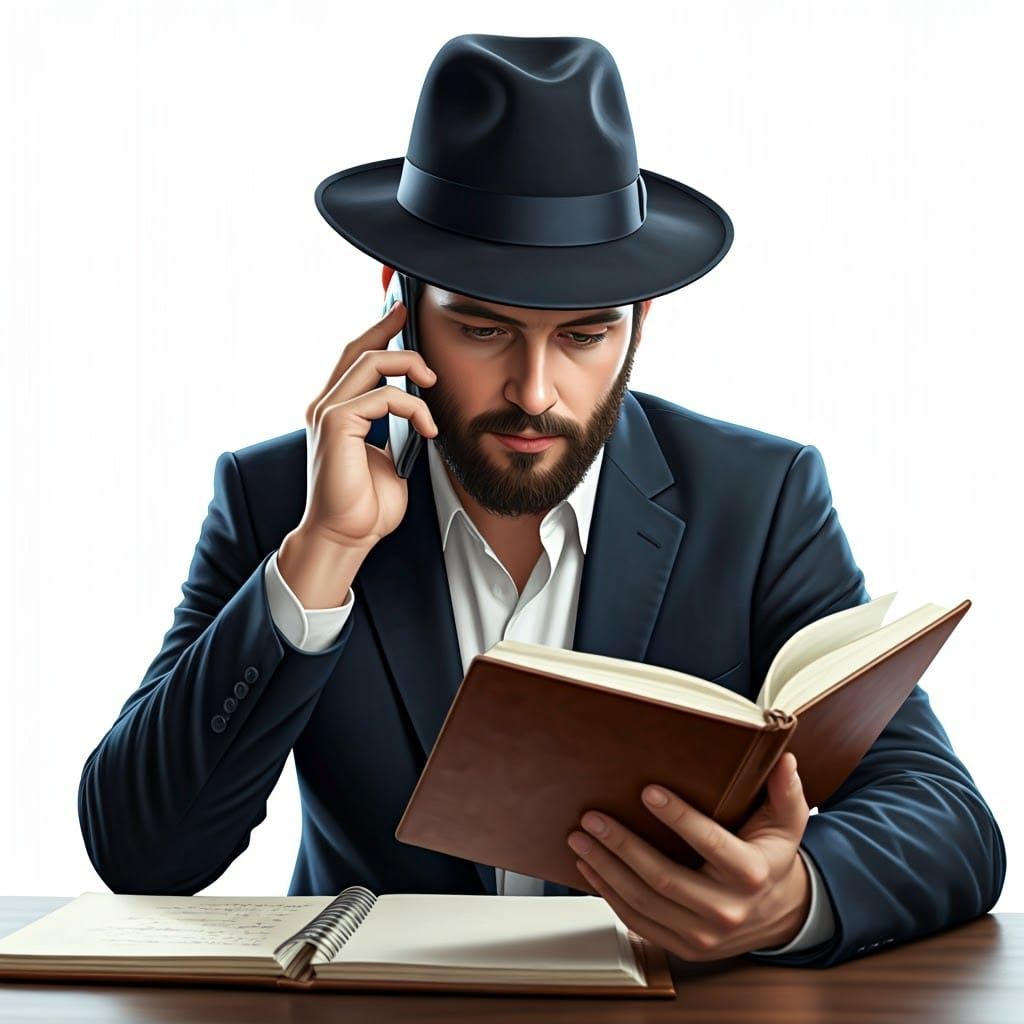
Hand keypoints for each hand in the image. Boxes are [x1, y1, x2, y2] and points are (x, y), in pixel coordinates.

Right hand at [299, 299, 438, 550]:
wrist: (347, 537)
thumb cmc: (366, 506)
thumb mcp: (388, 458)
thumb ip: (393, 430)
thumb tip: (416, 413)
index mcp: (337, 412)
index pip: (354, 360)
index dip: (376, 333)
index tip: (399, 315)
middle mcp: (326, 406)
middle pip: (357, 349)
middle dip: (386, 327)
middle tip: (411, 316)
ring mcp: (327, 413)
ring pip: (371, 362)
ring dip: (410, 366)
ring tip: (433, 383)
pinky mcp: (335, 424)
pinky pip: (383, 395)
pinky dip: (413, 407)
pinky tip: (428, 429)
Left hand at [566, 752, 811, 960]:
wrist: (780, 914)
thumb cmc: (771, 858)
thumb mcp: (787, 822)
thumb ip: (786, 791)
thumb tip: (782, 760)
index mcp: (751, 874)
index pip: (709, 843)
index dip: (677, 817)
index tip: (647, 792)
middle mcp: (727, 910)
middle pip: (663, 878)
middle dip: (622, 845)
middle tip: (592, 817)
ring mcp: (703, 936)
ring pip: (643, 903)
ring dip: (606, 869)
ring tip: (581, 839)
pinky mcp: (684, 948)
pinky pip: (639, 922)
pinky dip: (609, 894)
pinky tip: (591, 868)